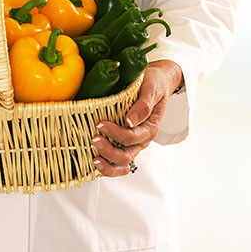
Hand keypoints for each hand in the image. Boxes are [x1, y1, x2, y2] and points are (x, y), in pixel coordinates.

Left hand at [92, 59, 182, 176]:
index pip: (132, 136)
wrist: (156, 83)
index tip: (101, 123)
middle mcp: (141, 139)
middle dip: (109, 151)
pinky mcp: (124, 143)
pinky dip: (106, 168)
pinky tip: (94, 168)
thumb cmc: (154, 84)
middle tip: (95, 139)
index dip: (116, 133)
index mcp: (149, 127)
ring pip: (121, 163)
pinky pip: (116, 162)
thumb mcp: (152, 90)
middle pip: (126, 155)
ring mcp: (132, 143)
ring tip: (94, 159)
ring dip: (107, 165)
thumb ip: (143, 105)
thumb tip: (131, 120)